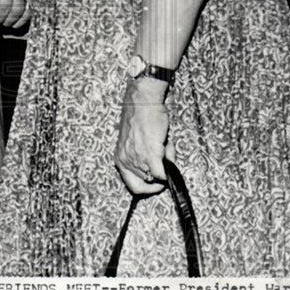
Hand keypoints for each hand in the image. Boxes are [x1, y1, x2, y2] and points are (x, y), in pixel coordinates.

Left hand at [115, 78, 174, 195]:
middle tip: (165, 162)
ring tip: (165, 149)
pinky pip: (162, 174)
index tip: (158, 183)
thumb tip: (161, 169)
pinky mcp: (150, 155)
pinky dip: (168, 168)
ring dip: (165, 167)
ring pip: (155, 177)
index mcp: (120, 158)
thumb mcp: (135, 142)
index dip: (148, 187)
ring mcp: (137, 159)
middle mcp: (126, 161)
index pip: (133, 185)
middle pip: (147, 182)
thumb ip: (144, 158)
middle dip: (158, 175)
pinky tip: (167, 151)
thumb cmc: (140, 117)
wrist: (143, 102)